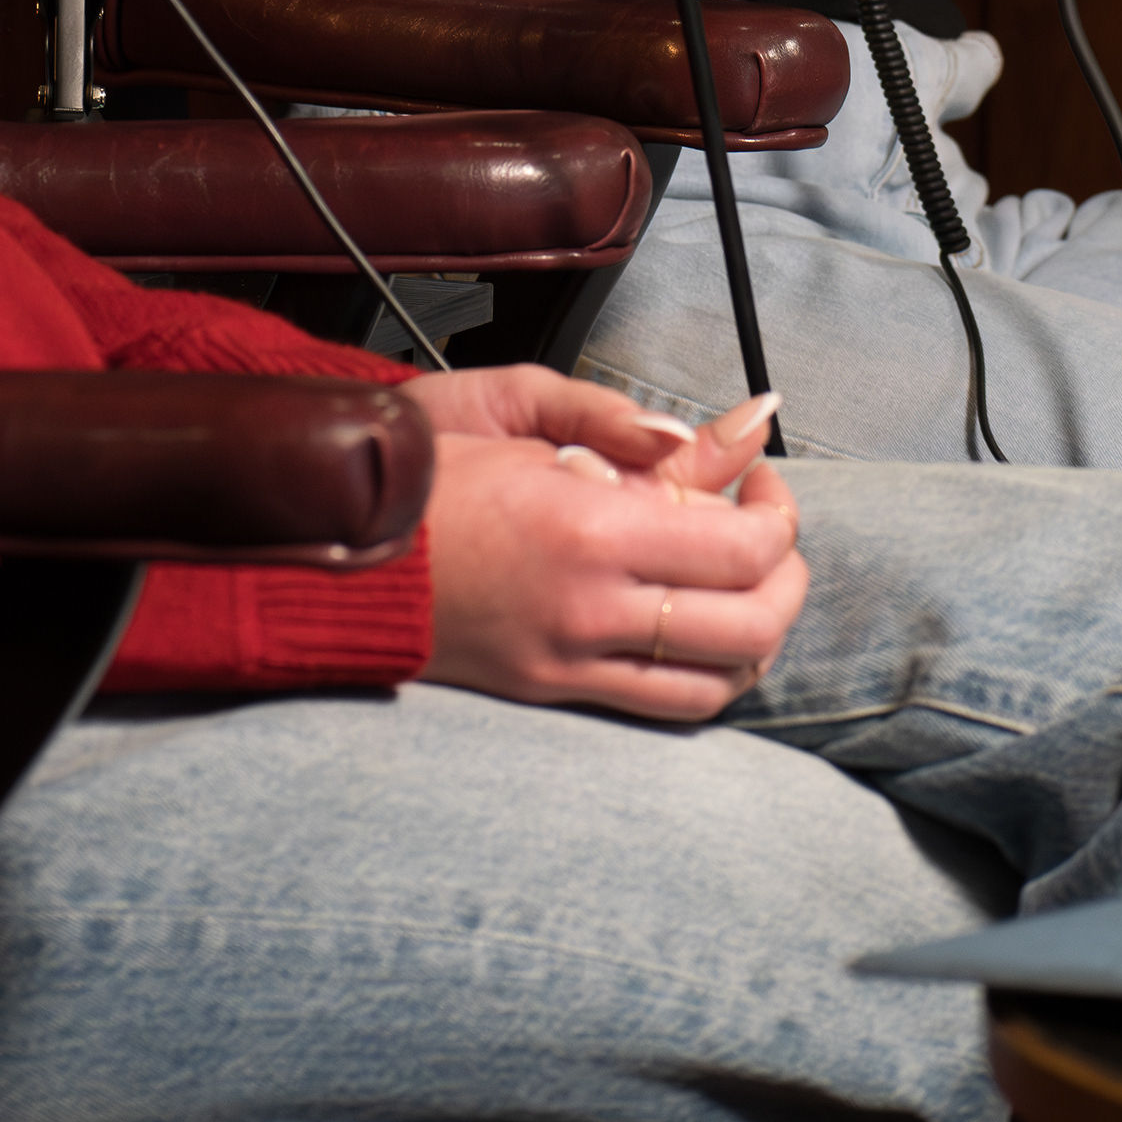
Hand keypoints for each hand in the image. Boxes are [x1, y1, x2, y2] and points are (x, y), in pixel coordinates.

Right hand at [408, 365, 804, 717]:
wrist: (333, 543)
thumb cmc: (424, 468)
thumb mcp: (524, 414)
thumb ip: (630, 420)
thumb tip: (734, 420)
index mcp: (588, 530)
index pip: (742, 550)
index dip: (780, 516)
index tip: (763, 482)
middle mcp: (588, 609)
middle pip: (751, 626)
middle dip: (788, 578)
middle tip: (772, 533)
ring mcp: (569, 661)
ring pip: (718, 683)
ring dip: (758, 636)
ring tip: (747, 584)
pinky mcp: (549, 690)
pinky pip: (661, 707)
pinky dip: (706, 675)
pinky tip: (699, 628)